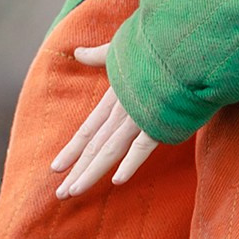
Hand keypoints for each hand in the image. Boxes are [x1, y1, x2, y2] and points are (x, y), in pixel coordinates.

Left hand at [51, 45, 160, 198]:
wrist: (182, 44)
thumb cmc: (155, 47)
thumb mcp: (121, 49)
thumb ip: (98, 55)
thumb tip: (77, 51)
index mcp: (113, 98)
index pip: (87, 130)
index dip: (71, 151)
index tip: (55, 168)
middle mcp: (121, 111)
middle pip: (94, 146)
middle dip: (77, 171)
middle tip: (60, 194)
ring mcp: (139, 117)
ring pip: (110, 149)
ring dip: (91, 172)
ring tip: (74, 191)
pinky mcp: (160, 120)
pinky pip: (144, 144)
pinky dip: (131, 162)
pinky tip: (117, 180)